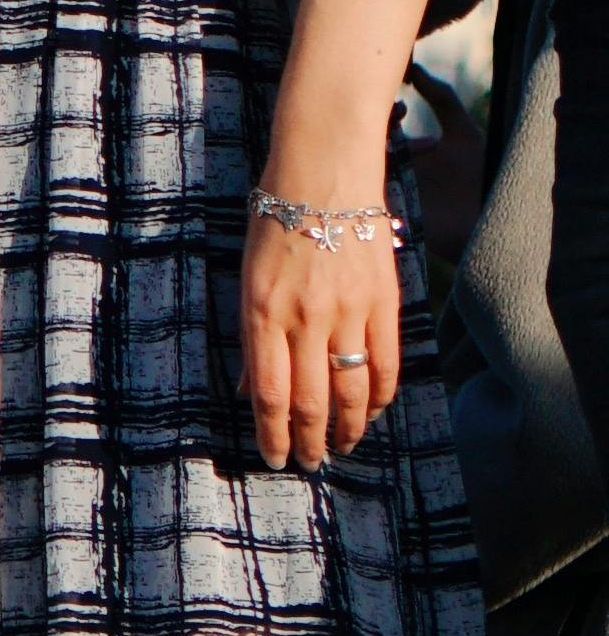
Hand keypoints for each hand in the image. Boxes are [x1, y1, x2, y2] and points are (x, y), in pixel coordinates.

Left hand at [243, 188, 403, 466]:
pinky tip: (373, 411)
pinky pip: (386, 366)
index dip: (273, 435)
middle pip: (311, 402)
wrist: (324, 172)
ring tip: (343, 446)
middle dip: (310, 442)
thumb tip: (249, 390)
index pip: (269, 394)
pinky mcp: (383, 304)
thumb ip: (253, 336)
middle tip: (312, 463)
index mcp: (262, 311)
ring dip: (349, 430)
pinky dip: (381, 398)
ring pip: (352, 393)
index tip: (275, 458)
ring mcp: (348, 313)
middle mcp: (305, 318)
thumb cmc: (275, 220)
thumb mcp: (248, 275)